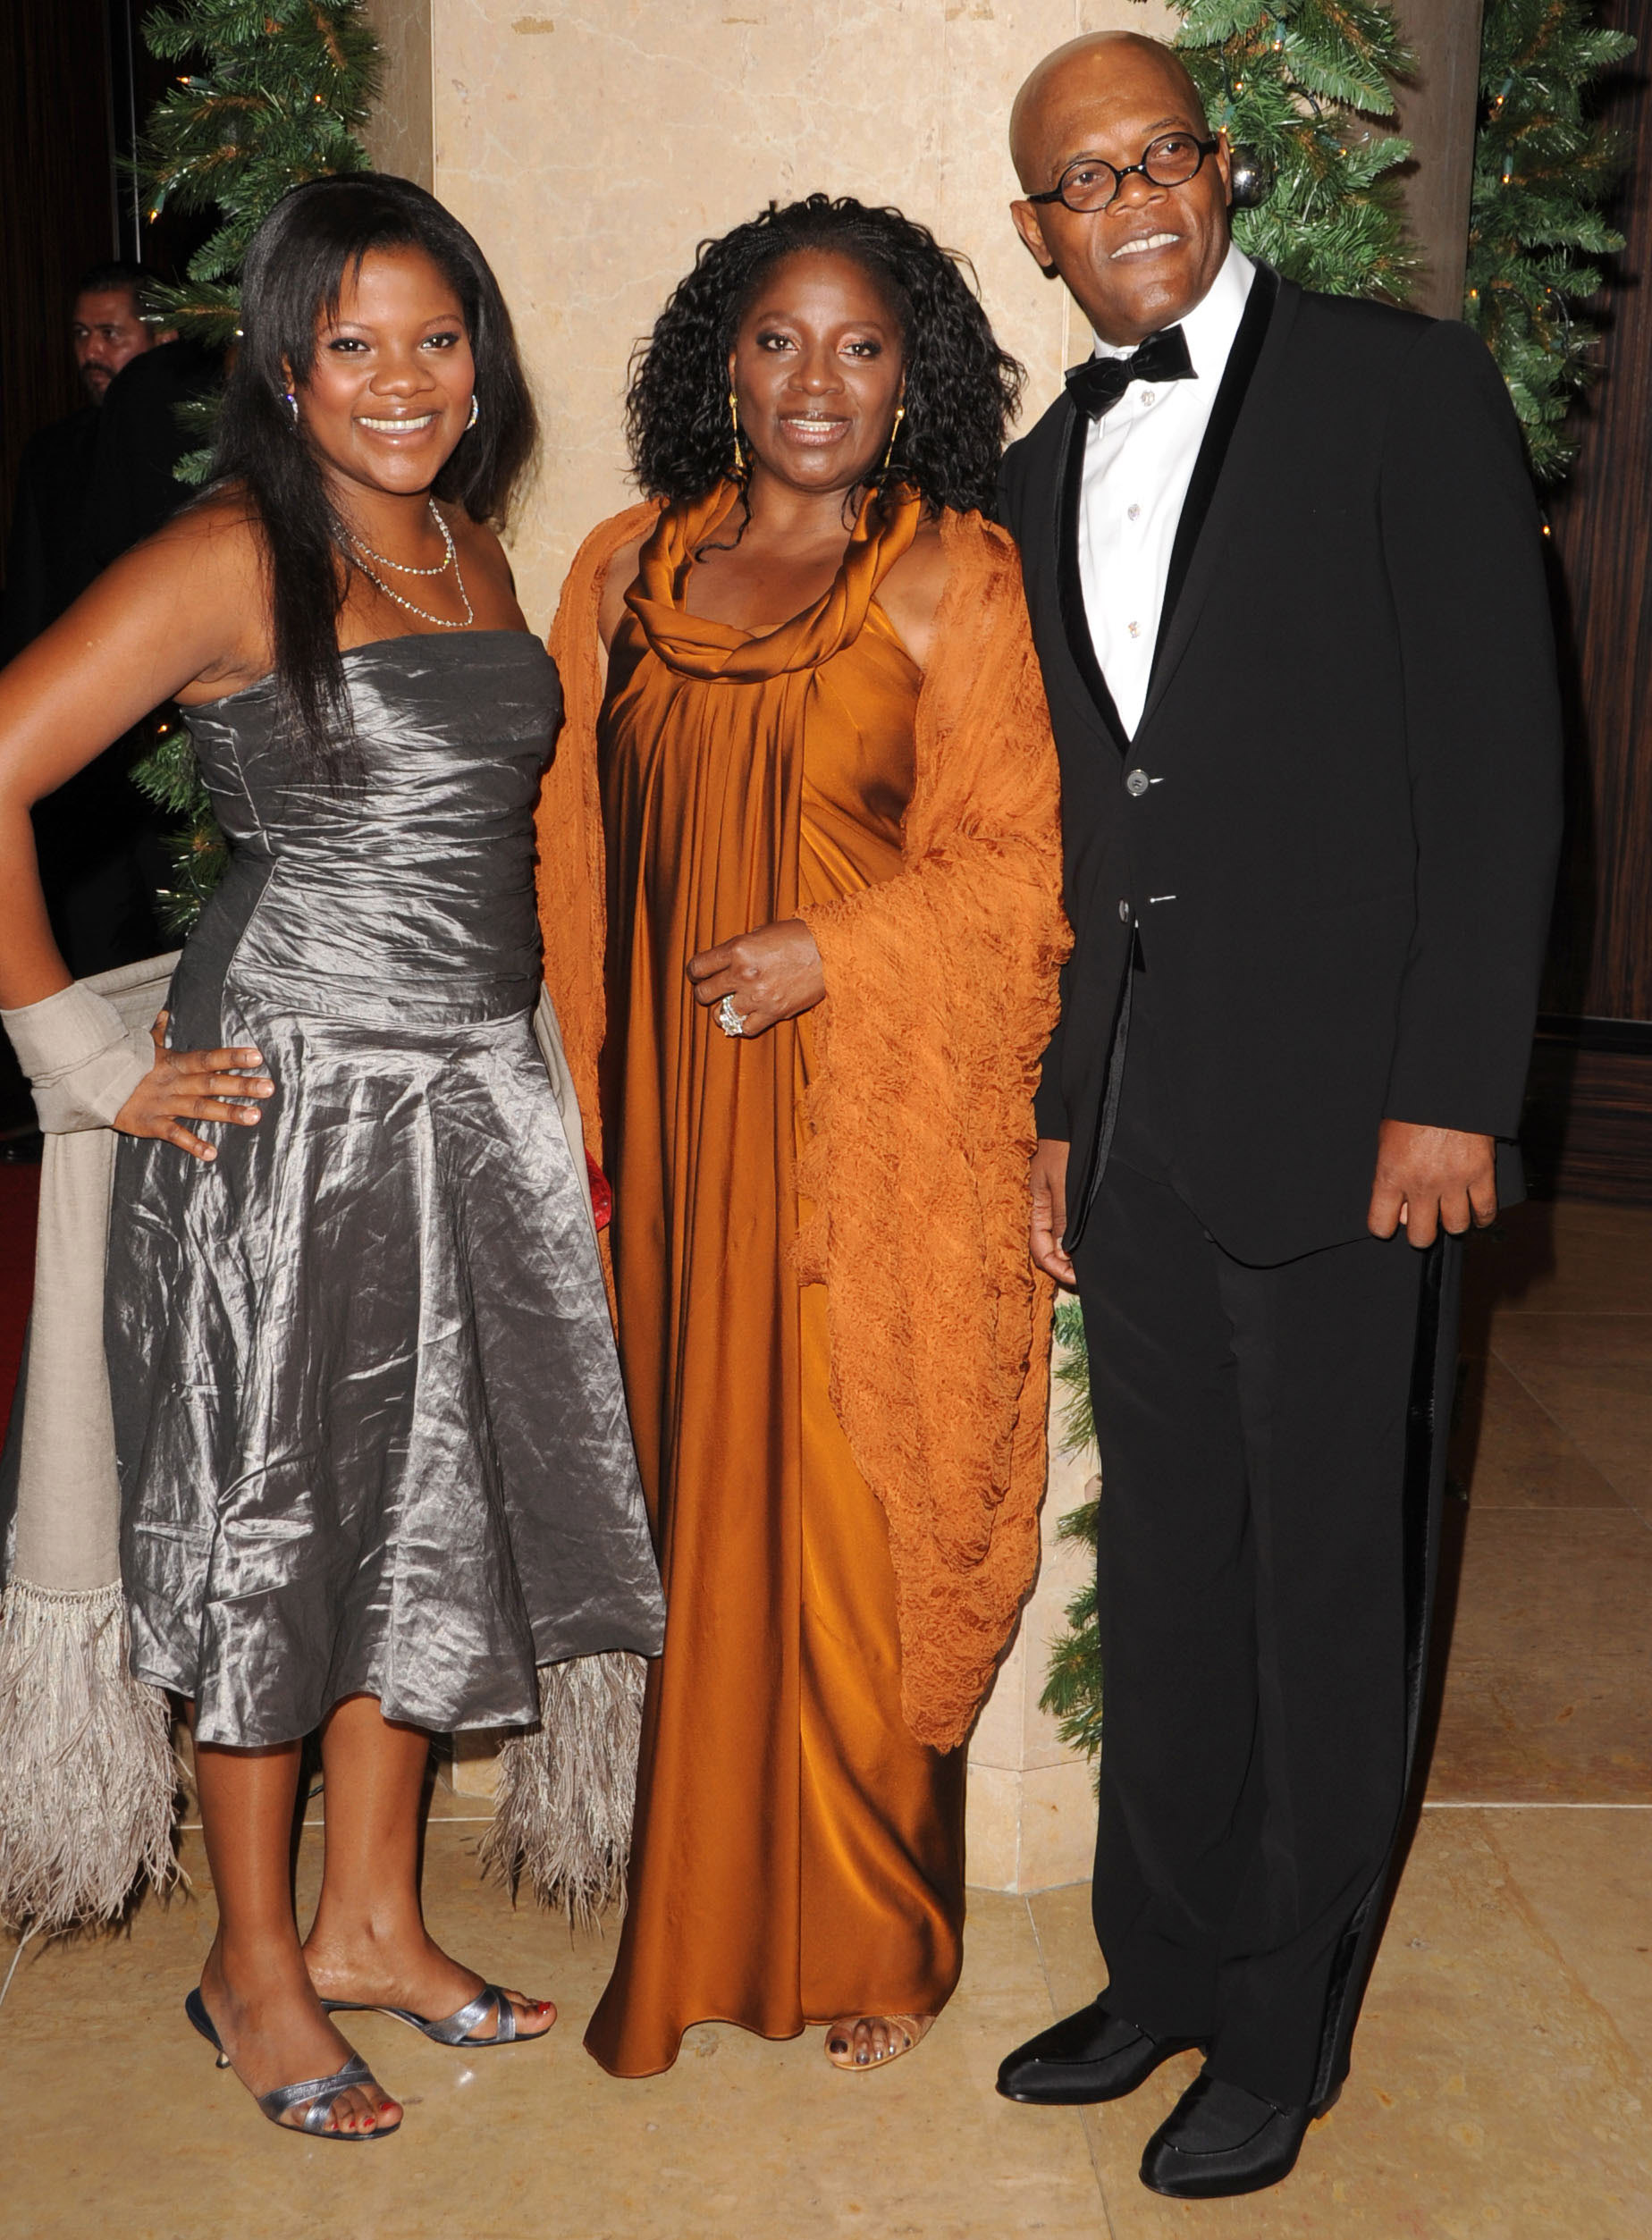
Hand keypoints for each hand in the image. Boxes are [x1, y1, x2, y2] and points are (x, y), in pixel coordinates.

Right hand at [112, 1010, 273, 1163]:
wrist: (90, 1085)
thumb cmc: (123, 1066)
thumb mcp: (142, 1047)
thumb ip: (158, 1033)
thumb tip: (165, 1013)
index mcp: (174, 1063)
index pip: (208, 1058)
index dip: (232, 1057)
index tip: (257, 1057)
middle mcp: (174, 1083)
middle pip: (211, 1083)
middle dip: (241, 1085)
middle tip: (269, 1087)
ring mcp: (164, 1104)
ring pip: (200, 1109)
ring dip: (227, 1113)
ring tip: (254, 1117)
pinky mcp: (151, 1124)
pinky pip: (175, 1135)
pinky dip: (193, 1144)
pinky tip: (212, 1153)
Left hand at [687, 918, 825, 1037]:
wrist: (832, 952)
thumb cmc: (801, 937)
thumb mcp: (764, 931)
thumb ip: (742, 946)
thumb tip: (727, 958)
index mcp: (738, 949)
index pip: (698, 967)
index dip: (695, 972)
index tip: (698, 974)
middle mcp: (744, 974)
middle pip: (704, 993)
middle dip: (705, 992)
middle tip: (713, 990)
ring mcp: (758, 996)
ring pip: (720, 1014)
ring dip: (723, 1010)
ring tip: (730, 1005)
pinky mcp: (773, 1013)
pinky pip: (745, 1028)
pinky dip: (742, 1024)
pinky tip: (746, 1016)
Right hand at [1030, 1136, 1074, 1286]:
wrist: (1070, 1119)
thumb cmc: (1065, 1147)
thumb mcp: (1064, 1184)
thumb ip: (1063, 1217)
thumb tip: (1063, 1253)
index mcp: (1036, 1208)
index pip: (1039, 1250)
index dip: (1056, 1267)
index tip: (1076, 1277)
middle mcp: (1043, 1209)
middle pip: (1047, 1248)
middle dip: (1064, 1265)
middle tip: (1086, 1277)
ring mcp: (1054, 1203)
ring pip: (1059, 1239)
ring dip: (1071, 1255)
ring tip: (1089, 1265)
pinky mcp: (1067, 1196)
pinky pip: (1067, 1226)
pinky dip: (1076, 1240)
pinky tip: (1089, 1244)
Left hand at [1366, 1118, 1495, 1247]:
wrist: (1446, 1085)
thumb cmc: (1413, 1108)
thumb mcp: (1386, 1138)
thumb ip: (1390, 1175)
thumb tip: (1402, 1211)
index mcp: (1391, 1175)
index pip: (1381, 1224)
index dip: (1385, 1227)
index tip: (1391, 1222)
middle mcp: (1421, 1184)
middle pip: (1421, 1235)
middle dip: (1422, 1232)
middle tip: (1425, 1221)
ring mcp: (1453, 1181)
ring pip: (1455, 1227)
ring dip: (1452, 1222)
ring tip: (1450, 1211)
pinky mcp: (1481, 1173)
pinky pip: (1486, 1210)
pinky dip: (1482, 1216)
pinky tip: (1477, 1214)